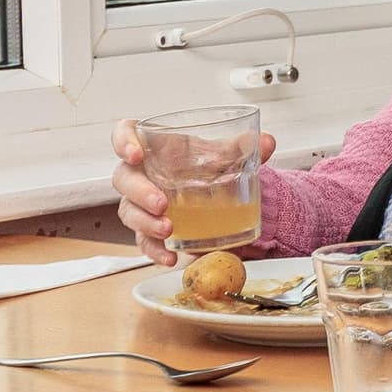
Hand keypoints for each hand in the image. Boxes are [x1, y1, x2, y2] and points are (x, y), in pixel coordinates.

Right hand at [109, 122, 281, 264]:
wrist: (217, 192)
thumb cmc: (208, 165)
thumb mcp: (225, 155)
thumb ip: (243, 147)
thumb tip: (267, 142)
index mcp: (155, 146)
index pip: (125, 134)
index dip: (123, 142)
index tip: (136, 154)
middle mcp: (142, 173)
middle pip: (124, 178)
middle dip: (140, 192)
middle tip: (163, 203)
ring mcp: (141, 203)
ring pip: (128, 211)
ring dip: (145, 222)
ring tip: (169, 229)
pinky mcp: (148, 229)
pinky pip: (143, 241)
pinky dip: (155, 250)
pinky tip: (171, 257)